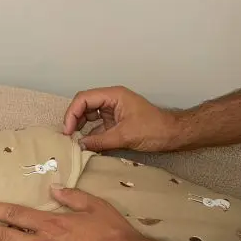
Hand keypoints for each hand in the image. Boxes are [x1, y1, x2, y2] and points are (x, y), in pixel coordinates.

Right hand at [63, 86, 180, 152]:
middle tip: (68, 137)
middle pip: (84, 105)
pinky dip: (91, 135)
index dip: (72, 113)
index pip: (84, 98)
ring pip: (89, 116)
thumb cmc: (154, 130)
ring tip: (74, 141)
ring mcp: (113, 111)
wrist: (173, 135)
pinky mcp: (115, 122)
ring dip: (81, 128)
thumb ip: (100, 140)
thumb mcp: (125, 136)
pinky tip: (86, 145)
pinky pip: (97, 126)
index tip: (68, 130)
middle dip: (74, 120)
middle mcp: (111, 100)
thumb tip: (79, 145)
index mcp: (113, 95)